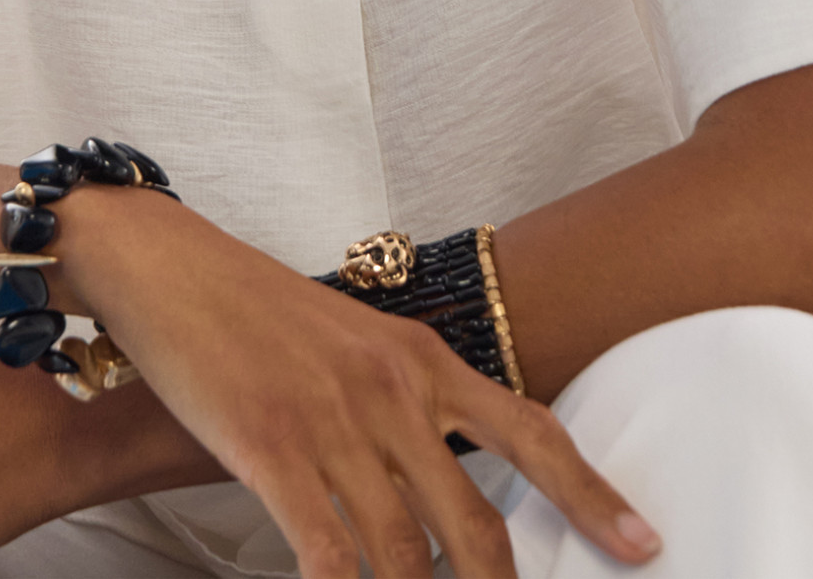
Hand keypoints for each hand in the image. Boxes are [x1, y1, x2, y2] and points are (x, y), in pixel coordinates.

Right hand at [63, 189, 663, 578]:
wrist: (169, 263)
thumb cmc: (255, 310)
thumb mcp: (352, 342)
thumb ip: (404, 406)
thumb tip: (441, 490)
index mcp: (422, 357)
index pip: (530, 432)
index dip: (592, 495)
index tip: (644, 544)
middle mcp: (394, 388)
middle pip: (475, 525)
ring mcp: (336, 418)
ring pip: (405, 555)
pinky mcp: (273, 444)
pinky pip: (329, 554)